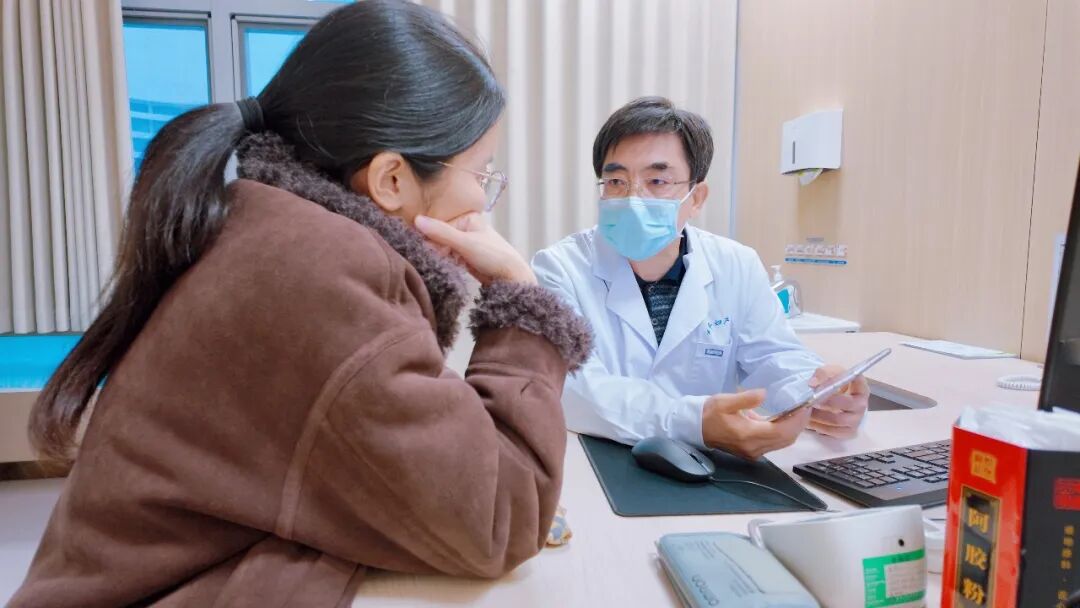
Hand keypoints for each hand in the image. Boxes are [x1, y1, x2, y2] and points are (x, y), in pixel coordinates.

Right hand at [414, 213, 535, 284]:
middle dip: (431, 247)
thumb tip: (417, 220)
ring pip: (441, 247)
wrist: (512, 279)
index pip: (439, 223)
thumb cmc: (494, 256)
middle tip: (423, 258)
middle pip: (439, 235)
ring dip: (435, 256)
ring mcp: (464, 243)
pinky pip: (446, 257)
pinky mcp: (463, 257)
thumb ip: (441, 233)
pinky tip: (435, 266)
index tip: (418, 247)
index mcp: (467, 217)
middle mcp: (465, 227)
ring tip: (428, 263)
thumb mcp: (465, 243)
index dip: (427, 236)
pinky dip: (441, 262)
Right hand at [702, 389, 811, 459]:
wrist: (696, 428)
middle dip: (799, 424)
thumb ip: (746, 398)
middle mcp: (754, 448)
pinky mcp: (753, 452)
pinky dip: (784, 432)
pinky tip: (785, 419)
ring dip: (793, 429)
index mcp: (748, 435)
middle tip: (806, 406)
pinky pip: (775, 444)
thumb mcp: (725, 401)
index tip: (804, 405)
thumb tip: (764, 394)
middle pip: (786, 439)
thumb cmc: (710, 413)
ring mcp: (754, 452)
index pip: (782, 431)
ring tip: (798, 412)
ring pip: (782, 443)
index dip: (796, 420)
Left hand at [807, 364, 868, 438]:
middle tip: (810, 399)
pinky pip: (832, 431)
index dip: (841, 381)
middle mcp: (861, 405)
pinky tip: (808, 420)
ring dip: (818, 415)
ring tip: (806, 409)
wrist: (832, 400)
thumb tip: (813, 383)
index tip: (825, 382)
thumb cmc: (834, 385)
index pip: (857, 382)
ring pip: (837, 420)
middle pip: (845, 403)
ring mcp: (856, 420)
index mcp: (860, 388)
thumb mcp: (830, 374)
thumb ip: (823, 374)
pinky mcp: (847, 432)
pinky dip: (818, 426)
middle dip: (825, 401)